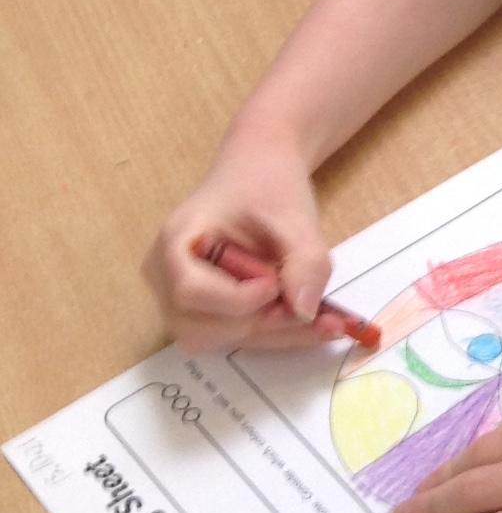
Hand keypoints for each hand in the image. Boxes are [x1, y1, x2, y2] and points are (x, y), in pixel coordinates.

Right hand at [143, 130, 336, 352]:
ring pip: (219, 340)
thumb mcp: (295, 215)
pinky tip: (317, 325)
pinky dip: (275, 333)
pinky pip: (234, 334)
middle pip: (200, 327)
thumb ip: (305, 261)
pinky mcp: (204, 311)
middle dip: (260, 324)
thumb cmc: (267, 185)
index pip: (190, 291)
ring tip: (326, 320)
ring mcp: (178, 298)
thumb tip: (304, 311)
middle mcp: (164, 277)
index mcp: (174, 242)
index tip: (275, 286)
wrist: (259, 172)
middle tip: (316, 312)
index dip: (234, 299)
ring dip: (272, 334)